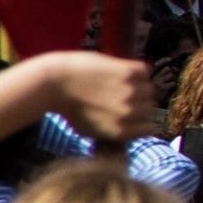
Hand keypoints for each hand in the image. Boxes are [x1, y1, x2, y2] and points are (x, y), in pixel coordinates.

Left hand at [37, 52, 163, 147]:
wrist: (52, 84)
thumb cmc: (67, 108)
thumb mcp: (89, 130)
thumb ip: (112, 132)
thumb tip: (131, 131)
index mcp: (120, 131)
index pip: (150, 127)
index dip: (141, 120)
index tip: (133, 114)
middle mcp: (128, 113)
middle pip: (150, 107)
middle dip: (139, 102)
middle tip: (123, 95)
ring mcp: (130, 91)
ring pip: (149, 88)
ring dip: (138, 85)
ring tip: (121, 83)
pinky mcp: (127, 71)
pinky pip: (145, 71)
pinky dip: (136, 71)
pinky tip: (121, 72)